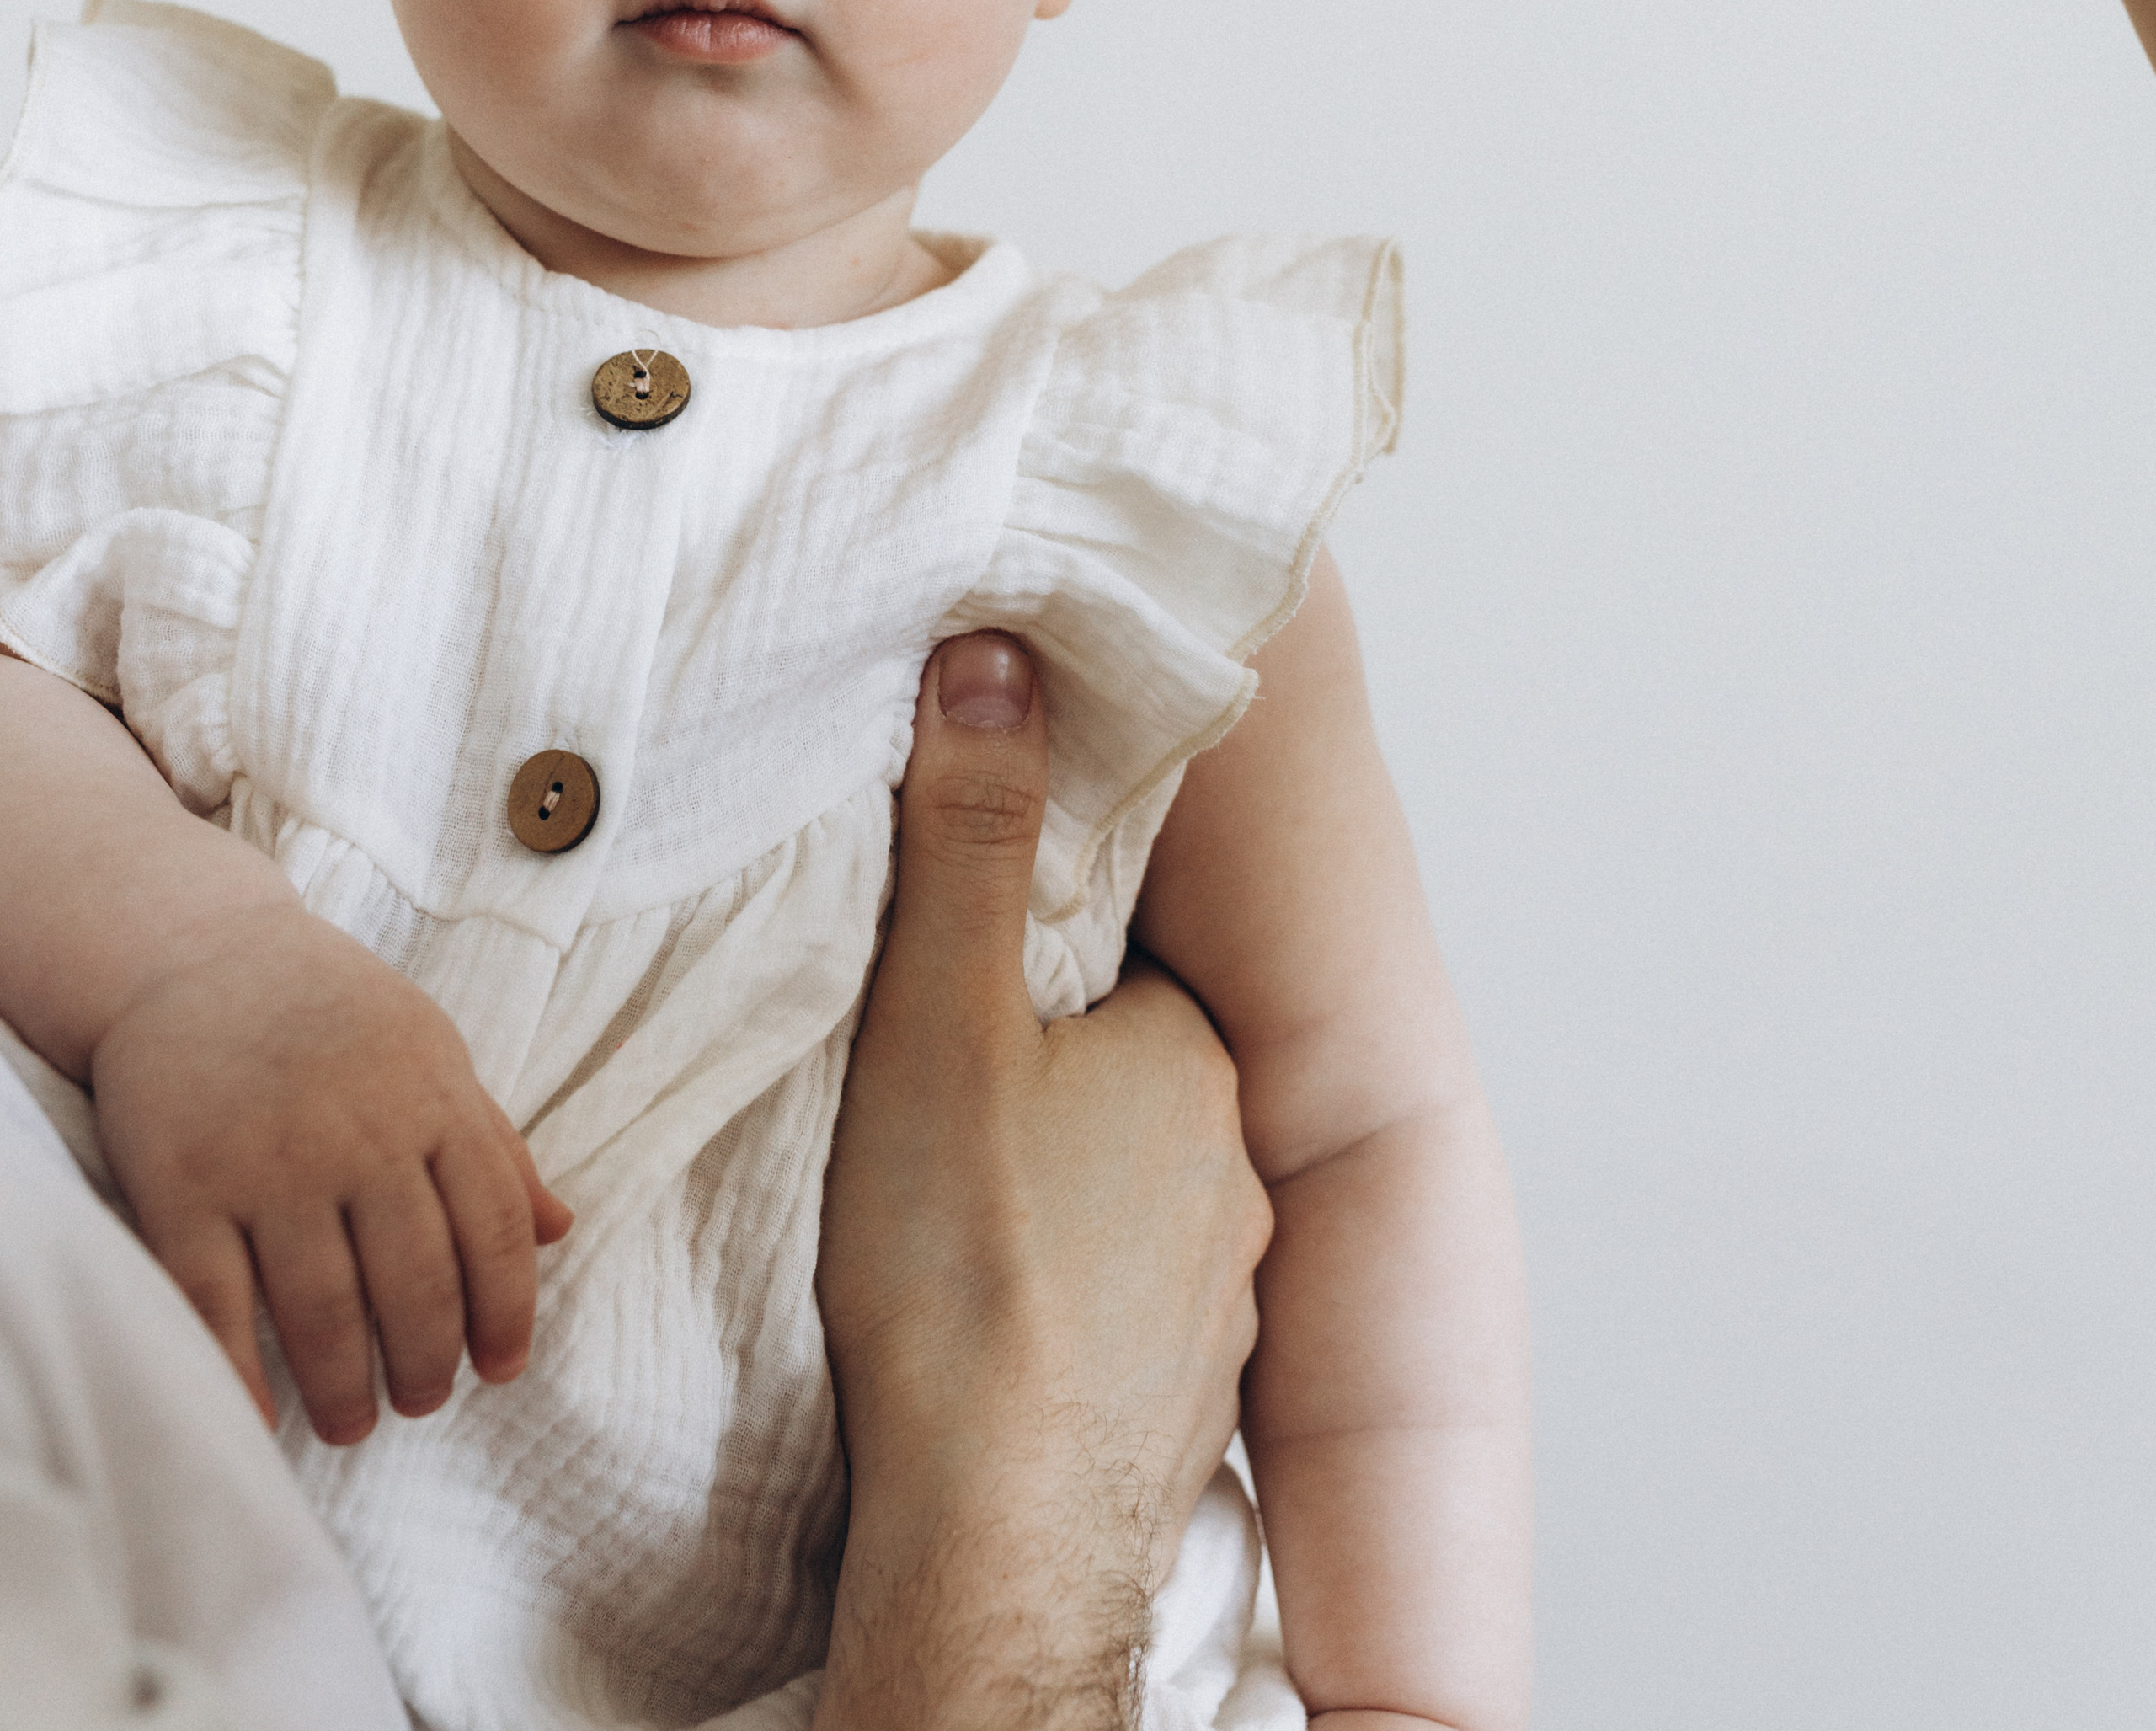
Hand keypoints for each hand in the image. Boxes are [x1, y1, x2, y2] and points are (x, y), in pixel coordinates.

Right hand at [90, 903, 572, 1443]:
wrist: (193, 950)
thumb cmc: (327, 1013)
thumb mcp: (430, 1052)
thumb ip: (492, 1142)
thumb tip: (562, 1228)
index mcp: (431, 1099)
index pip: (494, 1227)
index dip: (506, 1311)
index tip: (502, 1369)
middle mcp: (358, 1135)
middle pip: (416, 1283)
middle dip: (427, 1363)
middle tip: (421, 1402)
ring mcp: (267, 1163)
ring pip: (322, 1309)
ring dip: (344, 1387)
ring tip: (352, 1423)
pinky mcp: (182, 1186)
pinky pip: (216, 1305)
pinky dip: (238, 1376)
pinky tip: (261, 1417)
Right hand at [814, 633, 1271, 1728]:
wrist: (988, 1541)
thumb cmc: (962, 1274)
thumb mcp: (938, 1016)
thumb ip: (966, 834)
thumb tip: (997, 654)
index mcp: (1193, 1065)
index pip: (1122, 967)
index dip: (1031, 973)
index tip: (959, 1004)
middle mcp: (1233, 1177)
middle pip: (1130, 1078)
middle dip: (1047, 1085)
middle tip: (937, 1119)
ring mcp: (1219, 1302)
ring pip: (1132, 1200)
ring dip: (1058, 1200)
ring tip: (952, 1225)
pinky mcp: (1178, 1405)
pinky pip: (1123, 1311)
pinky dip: (1063, 1304)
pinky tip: (986, 1322)